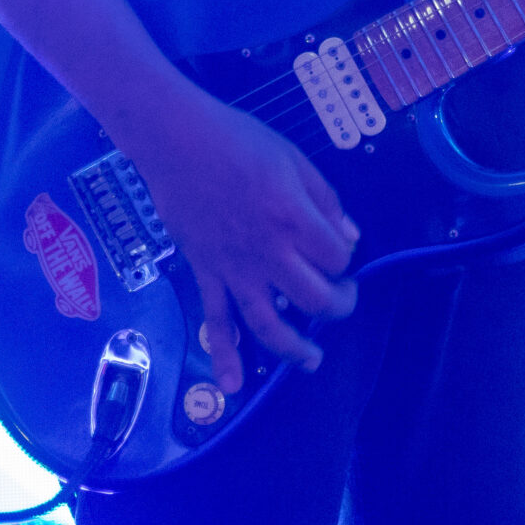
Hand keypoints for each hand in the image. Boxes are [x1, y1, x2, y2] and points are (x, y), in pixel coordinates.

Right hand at [111, 82, 359, 391]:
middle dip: (338, 305)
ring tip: (313, 360)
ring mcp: (234, 268)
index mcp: (293, 217)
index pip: (338, 256)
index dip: (347, 256)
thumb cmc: (238, 139)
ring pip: (270, 323)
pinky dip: (224, 356)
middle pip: (314, 297)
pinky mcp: (206, 273)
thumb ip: (325, 200)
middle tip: (343, 298)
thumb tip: (349, 236)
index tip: (339, 246)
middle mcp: (267, 251)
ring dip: (295, 348)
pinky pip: (215, 320)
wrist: (175, 140)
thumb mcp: (294, 158)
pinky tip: (234, 385)